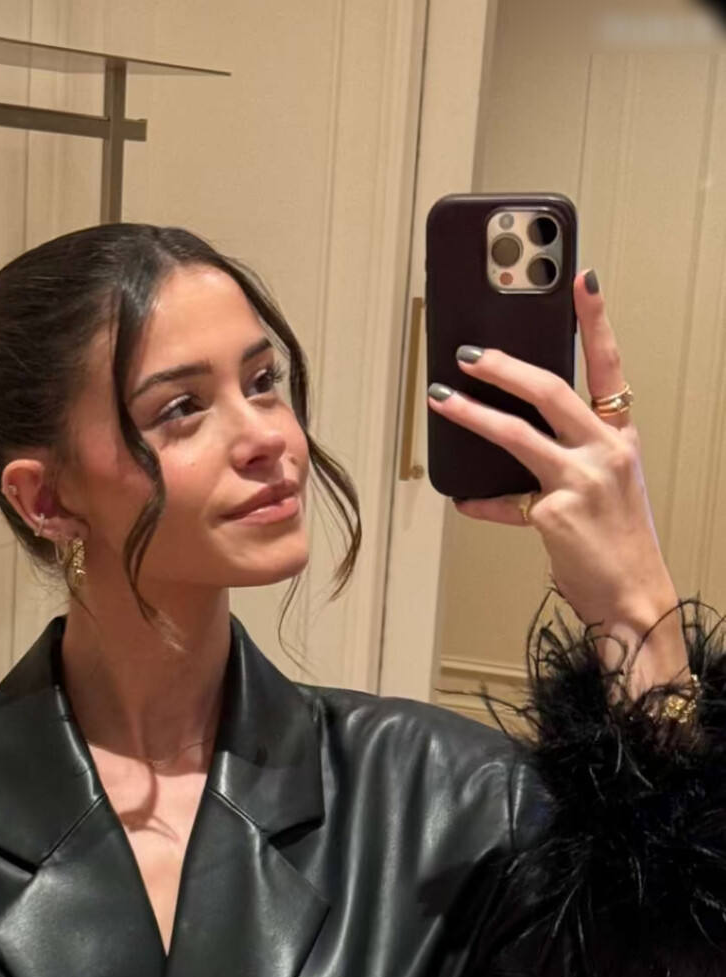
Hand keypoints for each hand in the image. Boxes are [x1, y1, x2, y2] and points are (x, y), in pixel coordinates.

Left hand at [427, 268, 678, 647]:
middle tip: (468, 353)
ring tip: (442, 400)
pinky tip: (462, 498)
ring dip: (472, 413)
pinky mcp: (554, 514)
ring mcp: (580, 481)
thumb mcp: (607, 486)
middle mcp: (604, 452)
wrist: (634, 596)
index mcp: (619, 438)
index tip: (581, 280)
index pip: (609, 366)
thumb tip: (518, 444)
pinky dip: (481, 501)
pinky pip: (505, 501)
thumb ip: (571, 456)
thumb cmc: (619, 544)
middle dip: (504, 365)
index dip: (595, 320)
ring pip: (516, 434)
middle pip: (550, 389)